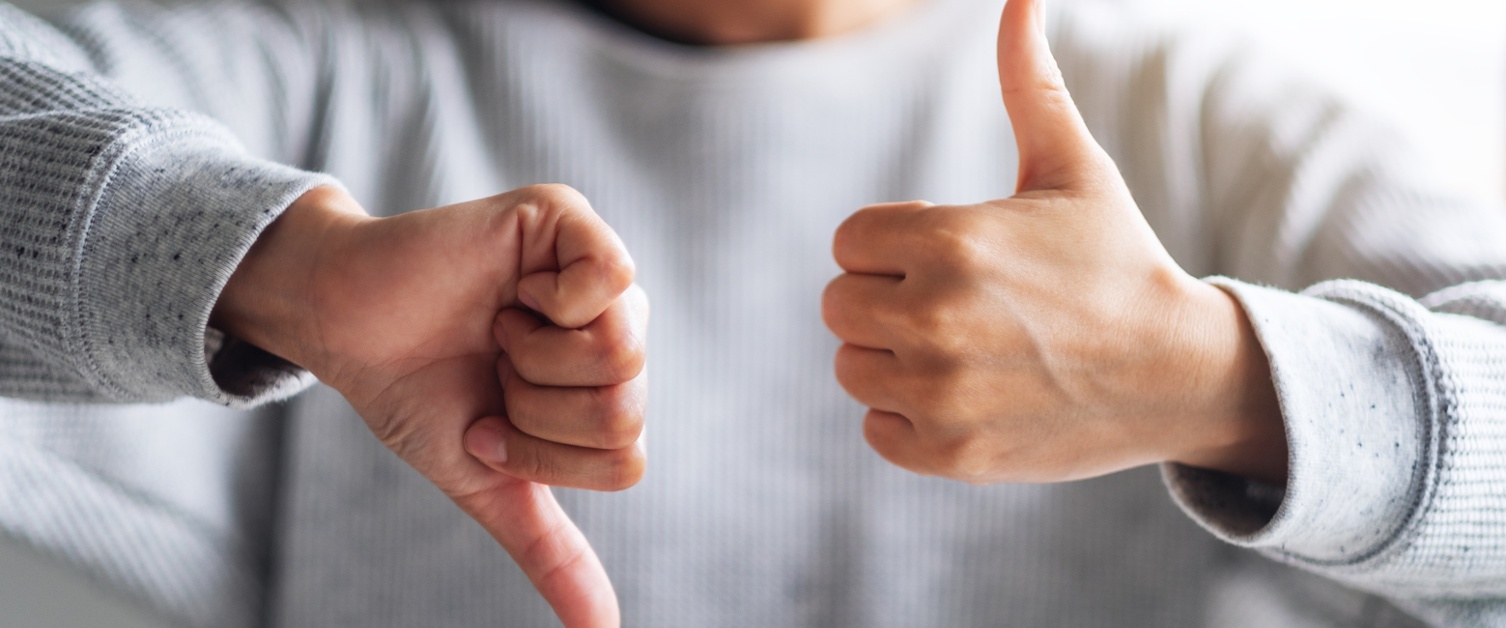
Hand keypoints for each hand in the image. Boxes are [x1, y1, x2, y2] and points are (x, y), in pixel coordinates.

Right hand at [213, 184, 645, 627]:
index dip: (546, 455)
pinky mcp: (568, 218)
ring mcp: (597, 269)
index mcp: (608, 385)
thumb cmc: (417, 392)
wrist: (342, 327)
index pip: (627, 456)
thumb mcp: (490, 478)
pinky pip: (612, 278)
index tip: (491, 420)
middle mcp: (617, 325)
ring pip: (622, 352)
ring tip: (497, 331)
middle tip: (493, 371)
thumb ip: (551, 549)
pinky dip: (552, 306)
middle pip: (628, 406)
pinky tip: (513, 294)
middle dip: (536, 411)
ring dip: (534, 361)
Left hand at [821, 0, 1284, 485]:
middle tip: (958, 303)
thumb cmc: (1117, 262)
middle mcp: (935, 320)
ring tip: (964, 348)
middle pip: (840, 303)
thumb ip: (1029, 82)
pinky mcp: (949, 453)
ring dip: (893, 356)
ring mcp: (940, 394)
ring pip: (852, 364)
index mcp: (951, 242)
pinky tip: (967, 394)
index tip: (950, 254)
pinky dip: (907, 414)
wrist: (1178, 375)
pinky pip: (875, 426)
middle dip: (887, 297)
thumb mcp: (1073, 168)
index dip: (894, 245)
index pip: (849, 241)